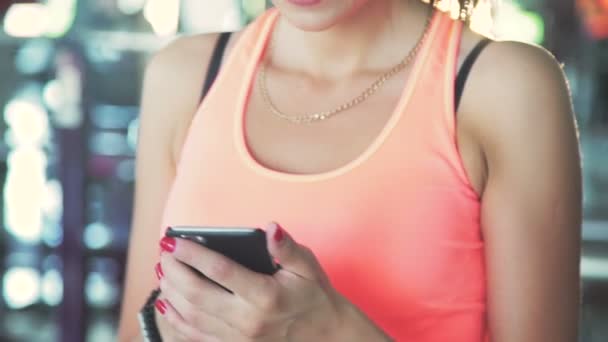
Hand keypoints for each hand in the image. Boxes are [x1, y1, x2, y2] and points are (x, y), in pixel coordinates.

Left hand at [155, 222, 389, 341]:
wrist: (326, 336)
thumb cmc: (314, 296)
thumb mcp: (307, 266)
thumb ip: (286, 247)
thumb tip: (270, 228)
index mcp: (265, 295)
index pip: (219, 270)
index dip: (192, 253)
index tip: (172, 240)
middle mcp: (248, 319)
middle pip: (197, 293)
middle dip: (174, 270)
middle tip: (163, 252)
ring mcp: (239, 338)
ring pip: (192, 316)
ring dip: (171, 292)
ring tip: (162, 271)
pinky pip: (196, 336)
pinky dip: (176, 319)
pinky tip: (166, 302)